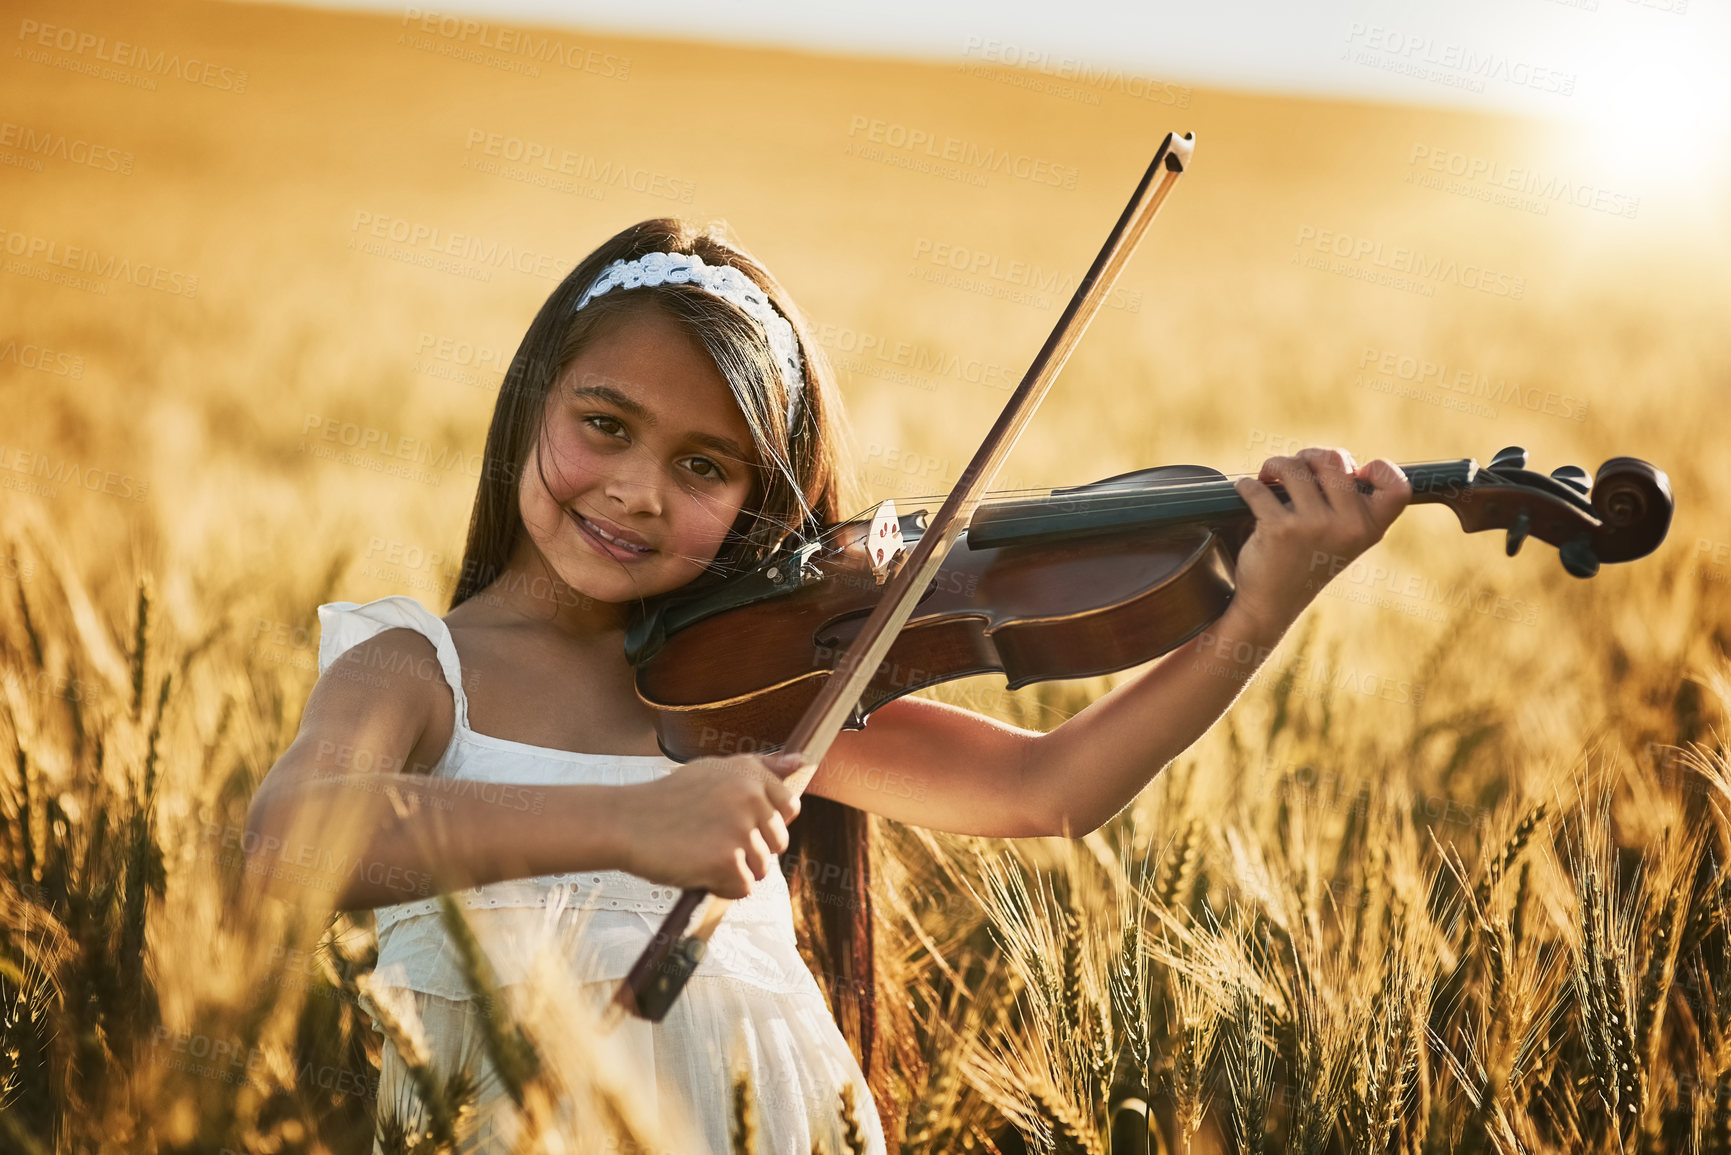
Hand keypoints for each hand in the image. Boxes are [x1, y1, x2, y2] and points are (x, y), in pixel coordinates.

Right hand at [617, 750, 803, 899]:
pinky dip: (721, 886)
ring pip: (761, 868)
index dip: (765, 823)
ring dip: (733, 869)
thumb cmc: (668, 800)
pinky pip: (742, 888)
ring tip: (700, 851)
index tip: (738, 824)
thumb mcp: (715, 770)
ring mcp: (740, 830)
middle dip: (749, 849)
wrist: (626, 822)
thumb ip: (761, 767)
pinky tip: (696, 867)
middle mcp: (750, 798)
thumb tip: (800, 762)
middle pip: (777, 843)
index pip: (789, 808)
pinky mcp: (726, 862)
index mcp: (750, 775)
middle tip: (710, 839)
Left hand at [1230, 447, 1410, 639]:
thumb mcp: (1343, 537)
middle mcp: (1348, 526)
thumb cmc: (1306, 562)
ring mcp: (1314, 526)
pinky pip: (1257, 486)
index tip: (1356, 473)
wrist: (1271, 605)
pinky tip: (1246, 491)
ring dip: (1275, 466)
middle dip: (1308, 456)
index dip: (1381, 469)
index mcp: (1370, 528)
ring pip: (1292, 466)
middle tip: (1294, 470)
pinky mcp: (1280, 529)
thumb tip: (1330, 458)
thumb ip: (1349, 502)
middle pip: (1334, 458)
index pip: (1398, 486)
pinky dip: (1246, 485)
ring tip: (1268, 477)